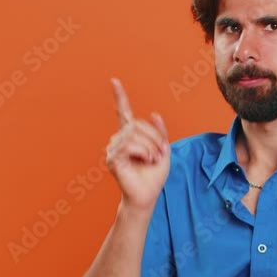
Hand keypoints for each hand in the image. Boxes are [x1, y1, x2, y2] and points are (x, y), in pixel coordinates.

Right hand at [105, 78, 169, 209]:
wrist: (147, 195)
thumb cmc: (154, 175)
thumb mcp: (163, 150)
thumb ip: (160, 132)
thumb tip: (154, 113)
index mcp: (130, 136)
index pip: (123, 113)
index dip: (119, 97)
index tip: (114, 81)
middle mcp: (119, 139)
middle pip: (137, 124)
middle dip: (154, 137)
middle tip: (159, 153)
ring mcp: (114, 148)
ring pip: (134, 134)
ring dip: (150, 146)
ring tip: (152, 159)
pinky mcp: (113, 159)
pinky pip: (129, 145)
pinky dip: (143, 151)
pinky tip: (146, 160)